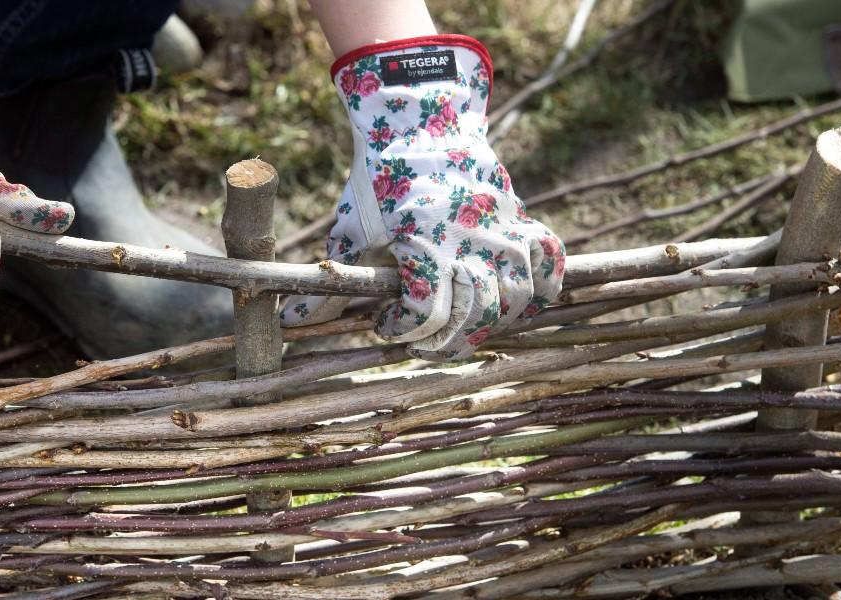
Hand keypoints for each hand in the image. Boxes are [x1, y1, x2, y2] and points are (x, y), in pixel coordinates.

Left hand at [281, 36, 564, 359]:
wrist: (419, 120)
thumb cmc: (379, 176)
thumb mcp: (349, 225)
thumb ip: (326, 278)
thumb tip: (291, 323)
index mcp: (420, 238)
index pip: (425, 311)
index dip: (402, 330)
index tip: (384, 323)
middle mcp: (465, 235)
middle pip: (475, 314)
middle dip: (448, 342)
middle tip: (424, 343)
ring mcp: (499, 226)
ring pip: (515, 296)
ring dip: (491, 324)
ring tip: (465, 328)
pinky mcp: (518, 215)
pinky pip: (549, 257)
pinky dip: (545, 284)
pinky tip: (528, 303)